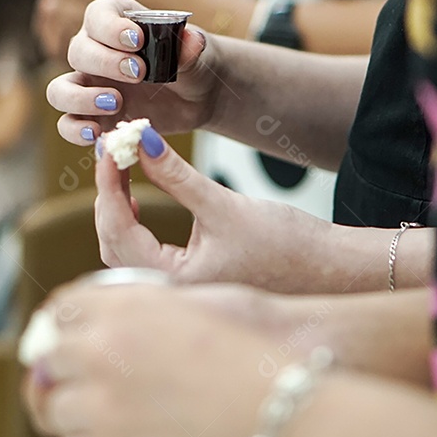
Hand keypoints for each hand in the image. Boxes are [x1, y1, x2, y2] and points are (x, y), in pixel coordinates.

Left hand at [23, 283, 278, 436]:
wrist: (279, 394)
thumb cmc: (247, 340)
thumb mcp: (185, 299)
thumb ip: (133, 305)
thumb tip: (94, 319)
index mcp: (119, 308)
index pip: (61, 310)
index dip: (61, 322)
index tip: (63, 332)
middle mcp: (102, 353)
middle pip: (49, 360)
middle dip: (56, 366)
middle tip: (67, 372)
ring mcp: (106, 407)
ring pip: (56, 409)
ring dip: (69, 403)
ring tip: (93, 403)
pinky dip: (91, 433)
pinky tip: (117, 423)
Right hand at [46, 0, 218, 142]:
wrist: (196, 96)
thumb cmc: (191, 62)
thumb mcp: (198, 54)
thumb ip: (191, 48)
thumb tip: (192, 40)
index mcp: (116, 22)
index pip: (98, 16)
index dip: (111, 27)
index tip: (136, 40)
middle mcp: (94, 50)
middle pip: (78, 51)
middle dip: (104, 62)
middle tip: (139, 73)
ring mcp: (89, 86)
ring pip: (60, 90)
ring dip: (80, 97)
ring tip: (116, 102)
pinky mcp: (92, 117)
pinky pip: (68, 124)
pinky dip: (75, 130)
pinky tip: (98, 133)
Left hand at [92, 124, 330, 289]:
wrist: (329, 269)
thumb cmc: (288, 245)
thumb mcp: (224, 205)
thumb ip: (178, 176)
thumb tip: (142, 141)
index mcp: (175, 283)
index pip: (119, 229)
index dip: (108, 184)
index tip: (108, 147)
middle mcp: (170, 294)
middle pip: (113, 242)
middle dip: (108, 195)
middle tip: (112, 151)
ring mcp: (177, 291)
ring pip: (123, 251)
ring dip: (118, 209)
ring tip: (122, 168)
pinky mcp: (187, 281)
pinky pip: (141, 254)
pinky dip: (133, 223)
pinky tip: (138, 198)